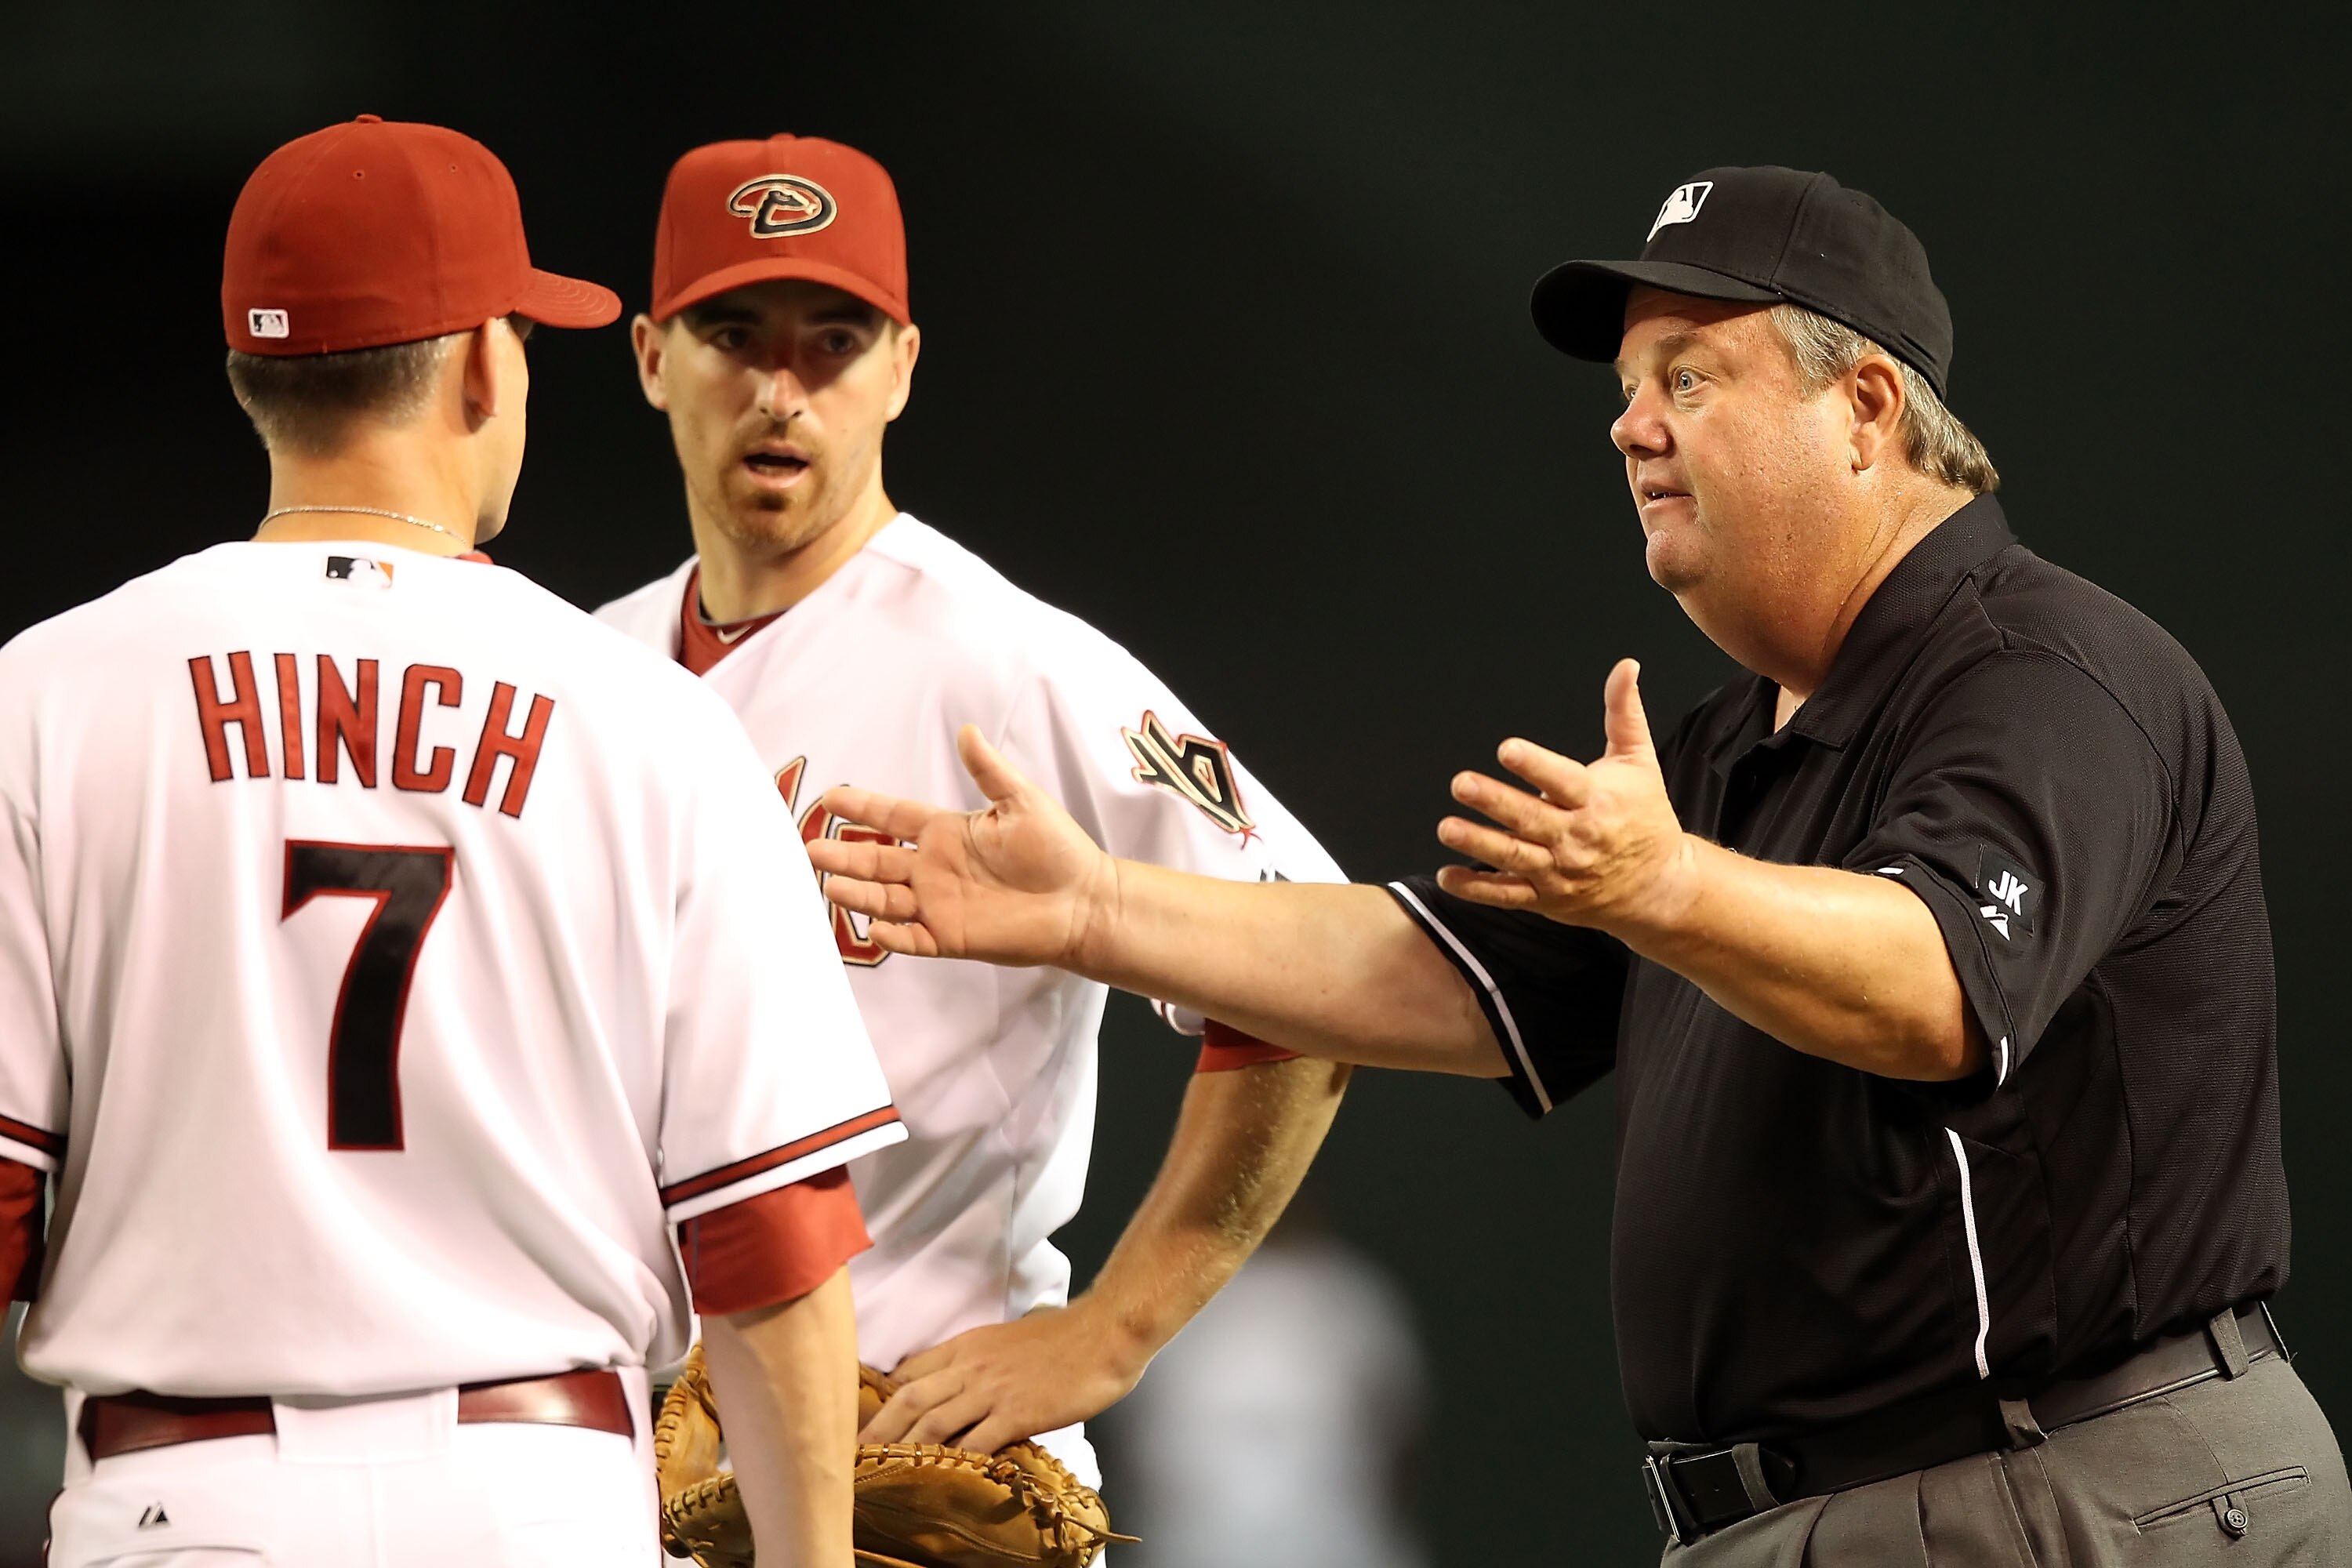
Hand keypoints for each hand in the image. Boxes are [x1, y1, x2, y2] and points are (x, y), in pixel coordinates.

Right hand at [812, 726, 1116, 966]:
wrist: (1083, 901)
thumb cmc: (1058, 848)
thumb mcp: (1023, 801)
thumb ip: (988, 771)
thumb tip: (967, 730)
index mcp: (946, 832)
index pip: (892, 818)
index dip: (861, 807)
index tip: (829, 797)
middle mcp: (934, 868)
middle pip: (876, 861)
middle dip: (843, 855)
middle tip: (808, 849)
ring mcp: (939, 904)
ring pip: (885, 899)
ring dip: (858, 894)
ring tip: (829, 885)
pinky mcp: (951, 938)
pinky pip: (913, 939)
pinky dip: (893, 937)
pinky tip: (874, 929)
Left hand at [858, 1303, 1143, 1455]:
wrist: (1104, 1333)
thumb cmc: (1065, 1337)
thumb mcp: (1007, 1340)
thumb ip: (980, 1361)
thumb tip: (963, 1386)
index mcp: (967, 1346)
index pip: (911, 1371)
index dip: (884, 1397)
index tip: (867, 1421)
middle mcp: (970, 1366)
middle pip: (909, 1397)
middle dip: (877, 1428)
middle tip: (853, 1454)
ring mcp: (991, 1390)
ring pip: (932, 1420)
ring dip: (902, 1447)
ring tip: (880, 1472)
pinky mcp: (1015, 1413)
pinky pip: (975, 1441)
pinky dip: (953, 1461)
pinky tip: (939, 1479)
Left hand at [1435, 659, 1693, 934]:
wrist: (1658, 885)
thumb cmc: (1644, 817)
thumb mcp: (1640, 761)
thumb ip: (1624, 712)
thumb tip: (1626, 666)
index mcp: (1596, 800)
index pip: (1562, 780)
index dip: (1534, 765)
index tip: (1506, 749)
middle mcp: (1576, 837)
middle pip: (1530, 818)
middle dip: (1494, 801)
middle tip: (1461, 783)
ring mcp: (1559, 870)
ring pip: (1514, 856)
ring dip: (1477, 843)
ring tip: (1447, 827)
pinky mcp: (1545, 896)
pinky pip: (1506, 894)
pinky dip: (1476, 888)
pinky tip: (1447, 875)